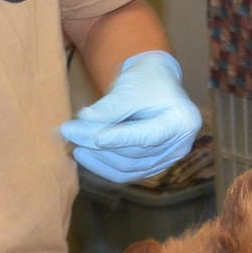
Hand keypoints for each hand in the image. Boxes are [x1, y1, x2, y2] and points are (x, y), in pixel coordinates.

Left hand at [60, 51, 201, 183]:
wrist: (153, 81)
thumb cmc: (145, 79)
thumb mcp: (129, 87)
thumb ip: (109, 107)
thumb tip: (84, 120)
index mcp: (182, 120)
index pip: (149, 135)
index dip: (120, 138)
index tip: (94, 137)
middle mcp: (180, 144)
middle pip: (135, 152)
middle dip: (99, 144)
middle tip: (69, 131)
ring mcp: (167, 158)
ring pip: (129, 167)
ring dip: (98, 158)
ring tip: (73, 143)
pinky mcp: (152, 166)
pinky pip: (127, 173)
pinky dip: (103, 166)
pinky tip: (84, 154)